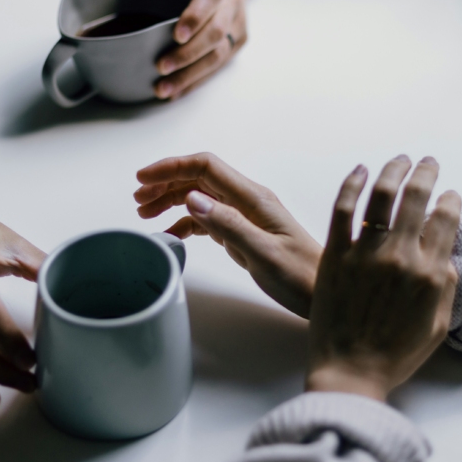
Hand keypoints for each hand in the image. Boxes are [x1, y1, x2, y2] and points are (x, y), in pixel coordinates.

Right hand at [134, 153, 320, 317]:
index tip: (142, 178)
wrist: (323, 294)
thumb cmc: (300, 277)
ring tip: (146, 214)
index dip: (172, 167)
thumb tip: (192, 198)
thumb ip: (228, 226)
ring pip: (201, 197)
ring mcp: (246, 216)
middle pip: (199, 178)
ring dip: (172, 200)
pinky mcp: (244, 233)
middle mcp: (249, 201)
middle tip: (138, 200)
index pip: (206, 167)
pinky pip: (209, 219)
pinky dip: (186, 223)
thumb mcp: (263, 254)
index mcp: (254, 198)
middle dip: (166, 183)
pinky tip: (172, 235)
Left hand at [146, 0, 259, 99]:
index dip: (195, 18)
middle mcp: (231, 4)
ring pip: (219, 55)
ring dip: (191, 75)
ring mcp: (237, 26)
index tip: (176, 35)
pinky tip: (178, 91)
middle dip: (188, 54)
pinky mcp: (238, 42)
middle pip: (215, 33)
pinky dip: (197, 80)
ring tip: (165, 89)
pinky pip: (219, 66)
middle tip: (161, 67)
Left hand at [306, 156, 460, 401]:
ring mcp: (365, 253)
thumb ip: (446, 286)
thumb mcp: (438, 325)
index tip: (450, 194)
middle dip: (426, 173)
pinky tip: (360, 170)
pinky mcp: (335, 254)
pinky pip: (342, 209)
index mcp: (430, 274)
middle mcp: (400, 256)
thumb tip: (446, 254)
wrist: (350, 372)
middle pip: (417, 198)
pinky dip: (352, 184)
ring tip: (400, 159)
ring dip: (394, 170)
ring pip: (382, 195)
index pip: (446, 220)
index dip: (450, 201)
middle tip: (428, 162)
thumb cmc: (395, 355)